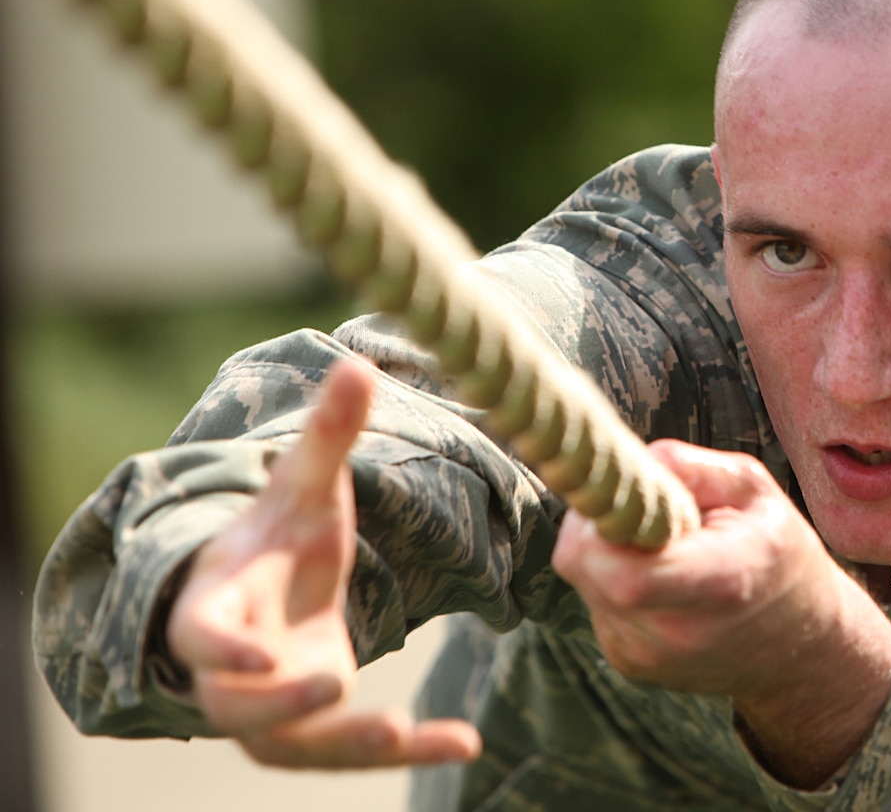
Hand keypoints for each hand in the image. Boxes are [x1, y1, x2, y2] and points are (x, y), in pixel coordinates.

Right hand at [164, 359, 481, 768]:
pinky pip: (350, 752)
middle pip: (241, 706)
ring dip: (347, 744)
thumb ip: (329, 436)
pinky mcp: (312, 732)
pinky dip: (406, 751)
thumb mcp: (305, 486)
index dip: (222, 648)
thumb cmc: (279, 534)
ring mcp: (269, 710)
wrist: (270, 589)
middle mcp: (233, 671)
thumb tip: (357, 363)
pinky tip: (463, 743)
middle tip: (338, 689)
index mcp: (218, 604)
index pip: (202, 636)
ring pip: (294, 746)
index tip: (255, 654)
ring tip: (406, 734)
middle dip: (283, 705)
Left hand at [552, 441, 890, 787]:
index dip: (604, 519)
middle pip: (585, 566)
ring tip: (665, 547)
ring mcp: (649, 656)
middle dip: (598, 521)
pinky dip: (613, 579)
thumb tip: (626, 463)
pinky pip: (595, 602)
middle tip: (642, 506)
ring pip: (584, 580)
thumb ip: (691, 467)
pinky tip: (660, 578)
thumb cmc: (779, 553)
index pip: (624, 572)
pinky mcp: (630, 664)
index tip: (629, 490)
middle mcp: (679, 631)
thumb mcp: (755, 489)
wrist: (802, 645)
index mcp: (721, 582)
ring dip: (608, 550)